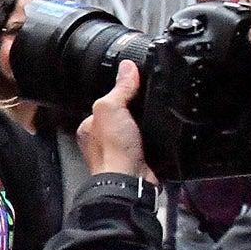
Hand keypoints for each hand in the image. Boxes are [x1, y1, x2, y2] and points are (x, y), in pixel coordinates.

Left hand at [77, 62, 153, 180]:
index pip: (106, 101)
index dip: (121, 91)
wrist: (129, 181)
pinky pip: (148, 141)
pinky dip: (155, 136)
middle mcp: (102, 140)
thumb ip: (119, 88)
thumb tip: (127, 67)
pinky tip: (160, 131)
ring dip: (147, 123)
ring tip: (156, 115)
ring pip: (137, 128)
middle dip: (135, 109)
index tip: (136, 82)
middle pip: (123, 115)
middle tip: (148, 101)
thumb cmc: (113, 150)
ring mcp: (120, 151)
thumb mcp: (111, 108)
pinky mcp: (138, 159)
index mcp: (90, 127)